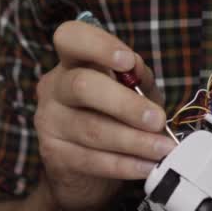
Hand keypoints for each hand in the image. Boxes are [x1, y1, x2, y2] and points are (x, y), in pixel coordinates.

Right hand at [33, 20, 174, 210]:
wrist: (88, 173)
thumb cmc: (113, 119)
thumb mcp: (132, 92)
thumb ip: (137, 78)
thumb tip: (136, 69)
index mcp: (72, 62)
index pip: (70, 37)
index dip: (97, 45)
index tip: (127, 61)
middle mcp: (54, 87)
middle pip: (82, 86)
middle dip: (125, 104)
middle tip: (157, 120)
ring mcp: (49, 121)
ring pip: (91, 129)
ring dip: (133, 141)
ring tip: (162, 148)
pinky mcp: (54, 155)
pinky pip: (91, 160)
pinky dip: (124, 164)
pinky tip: (146, 166)